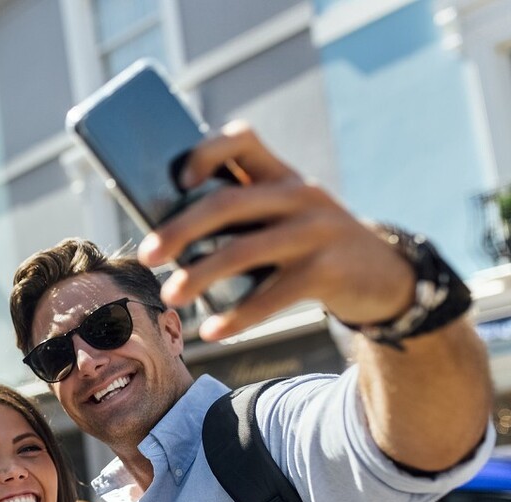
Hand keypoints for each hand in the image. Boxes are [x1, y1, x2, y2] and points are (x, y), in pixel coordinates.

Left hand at [136, 121, 415, 340]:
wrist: (385, 277)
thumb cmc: (309, 247)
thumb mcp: (282, 219)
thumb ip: (239, 217)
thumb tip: (164, 240)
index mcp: (281, 175)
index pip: (242, 140)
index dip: (206, 153)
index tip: (177, 181)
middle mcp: (299, 194)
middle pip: (228, 202)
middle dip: (180, 229)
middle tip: (146, 257)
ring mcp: (316, 231)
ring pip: (245, 251)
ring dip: (200, 275)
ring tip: (170, 296)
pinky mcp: (328, 270)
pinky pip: (273, 296)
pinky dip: (238, 317)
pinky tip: (212, 331)